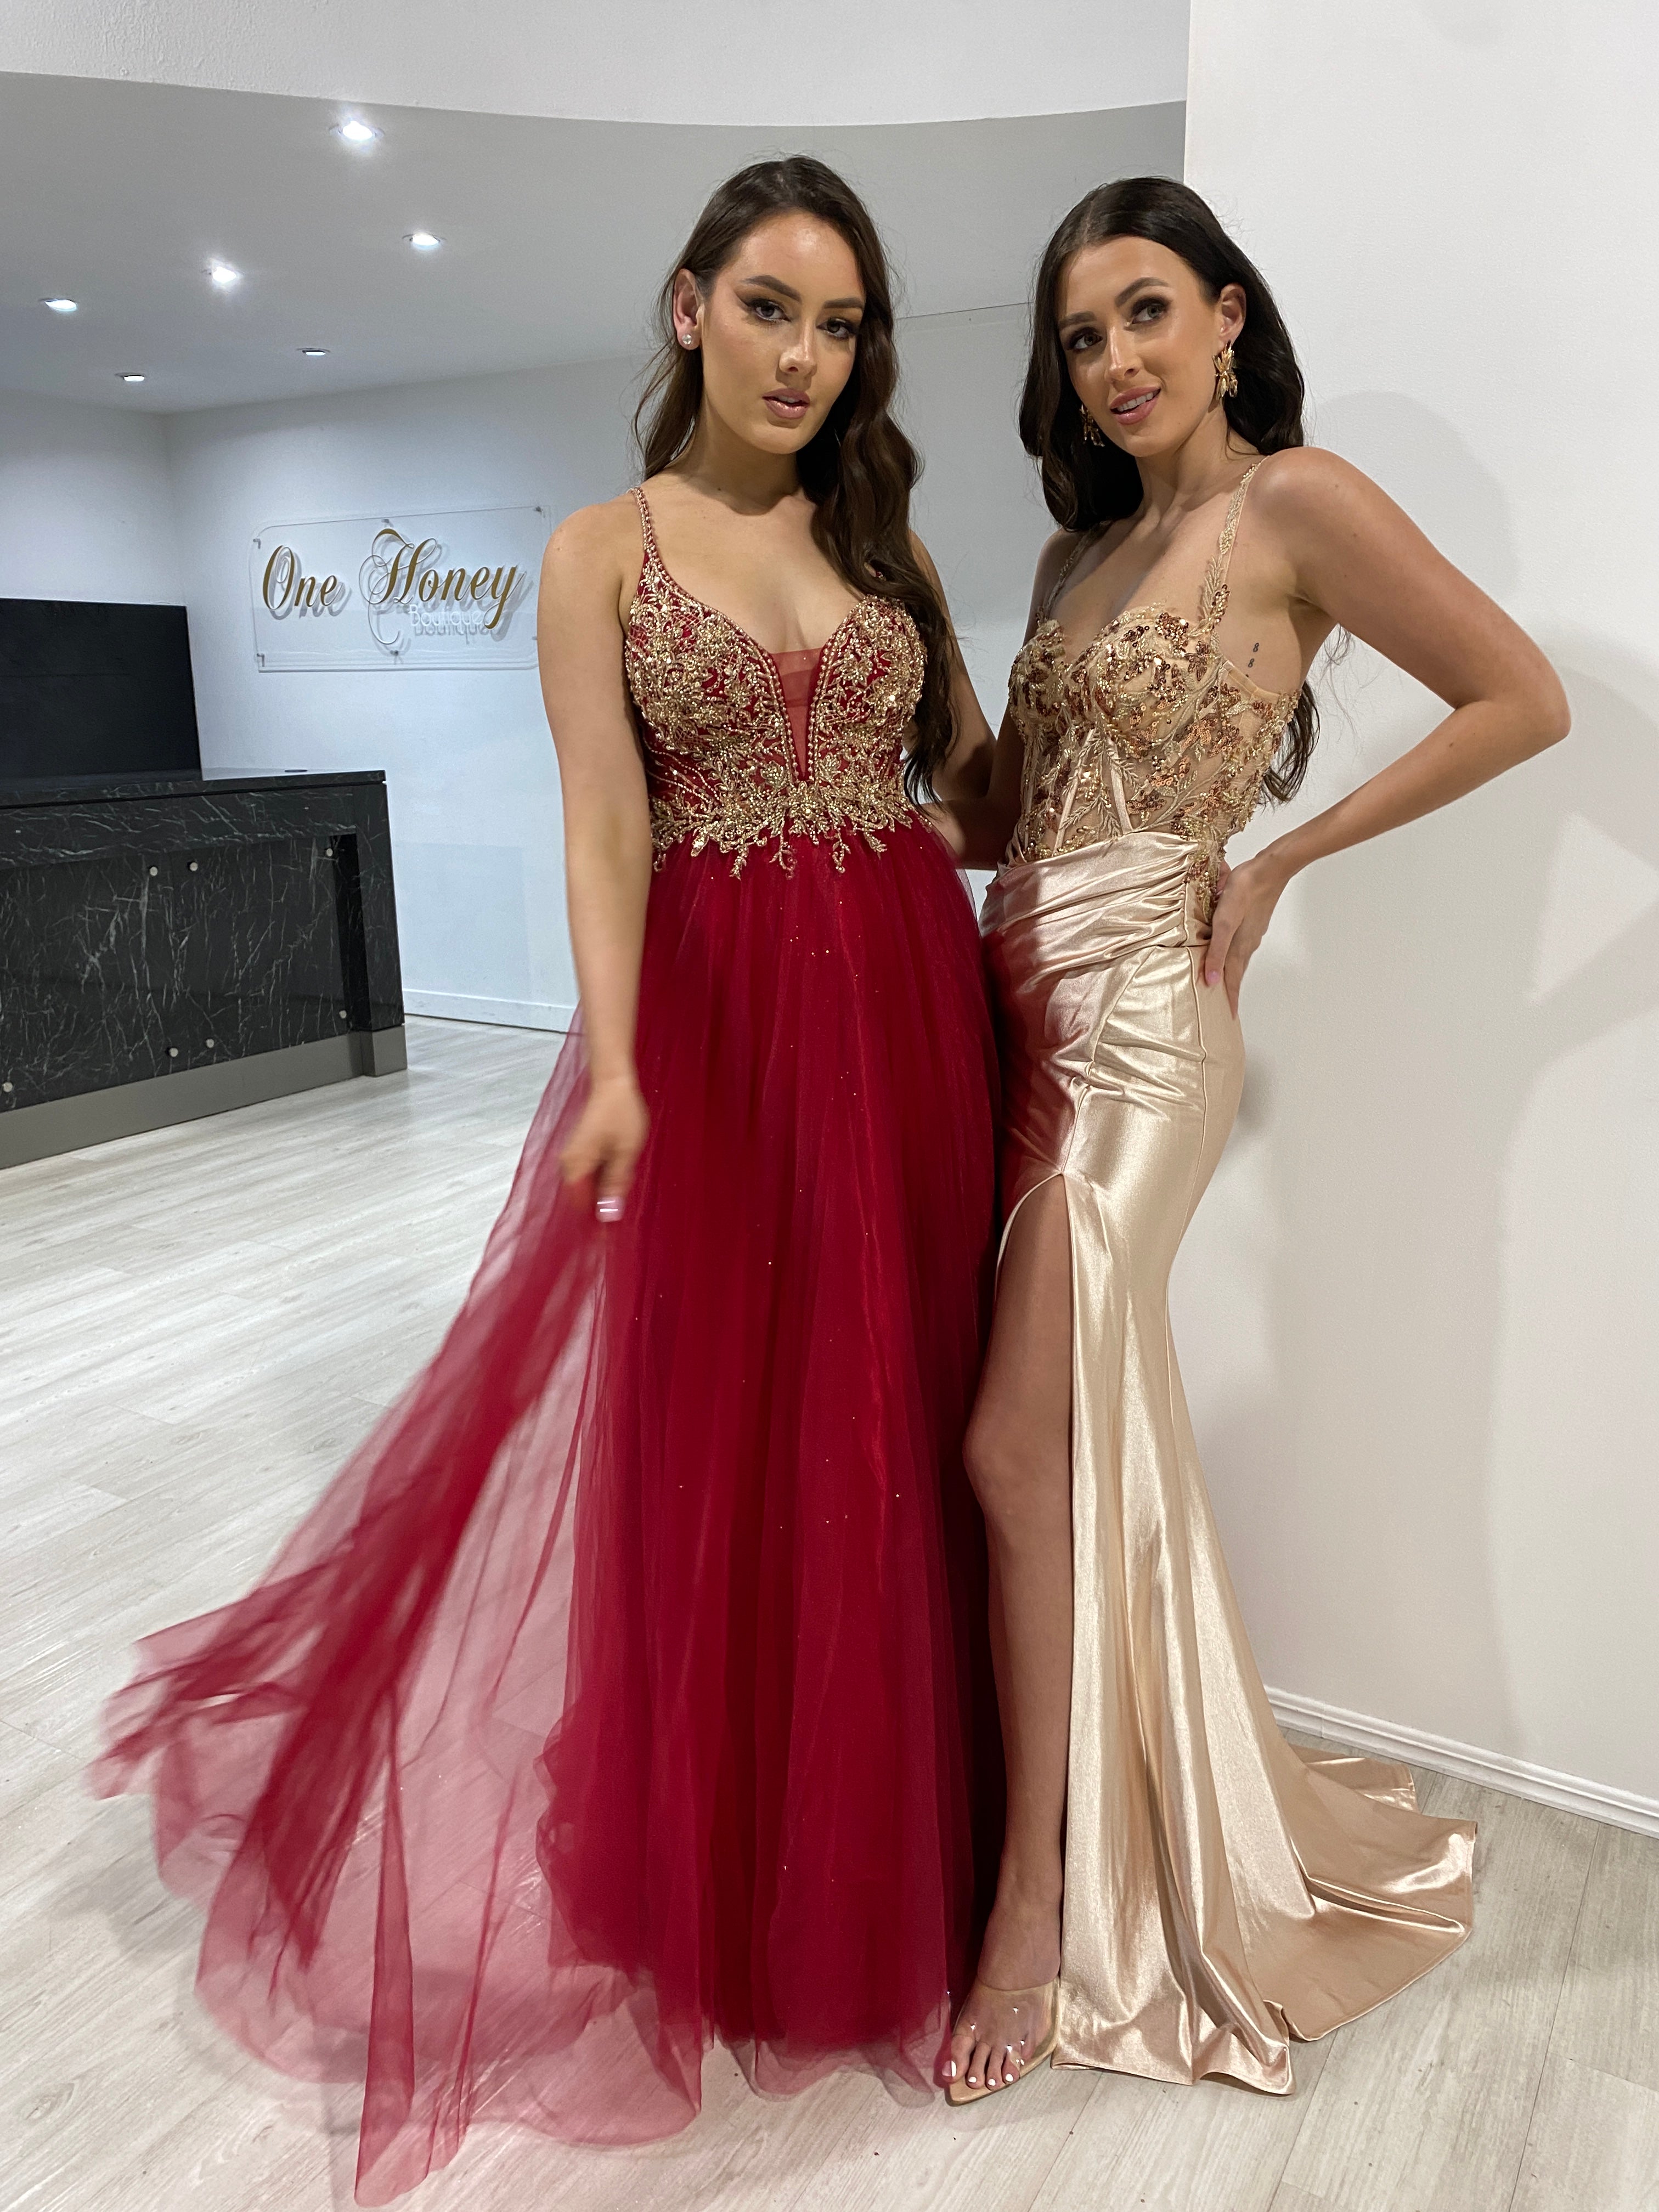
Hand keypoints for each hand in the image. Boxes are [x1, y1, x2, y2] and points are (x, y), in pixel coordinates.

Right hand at [560, 1071, 648, 1222]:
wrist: (611, 1083)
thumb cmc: (620, 1113)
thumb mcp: (625, 1153)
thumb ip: (615, 1185)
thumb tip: (608, 1216)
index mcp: (576, 1167)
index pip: (579, 1208)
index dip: (592, 1226)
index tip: (606, 1240)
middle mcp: (567, 1165)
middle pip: (581, 1200)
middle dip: (600, 1209)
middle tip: (623, 1208)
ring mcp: (572, 1158)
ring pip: (586, 1188)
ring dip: (603, 1194)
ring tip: (624, 1181)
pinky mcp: (579, 1152)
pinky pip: (588, 1176)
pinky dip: (602, 1180)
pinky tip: (619, 1172)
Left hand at [1202, 849, 1291, 1018]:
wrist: (1269, 870)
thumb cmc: (1245, 892)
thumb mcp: (1224, 923)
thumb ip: (1217, 952)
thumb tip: (1211, 981)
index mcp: (1240, 948)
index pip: (1233, 981)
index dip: (1229, 1000)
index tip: (1228, 1018)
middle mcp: (1247, 944)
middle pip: (1237, 974)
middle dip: (1230, 992)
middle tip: (1224, 1007)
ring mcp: (1251, 933)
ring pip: (1239, 960)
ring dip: (1232, 974)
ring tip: (1224, 985)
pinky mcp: (1252, 922)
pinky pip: (1240, 946)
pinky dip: (1233, 957)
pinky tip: (1227, 952)